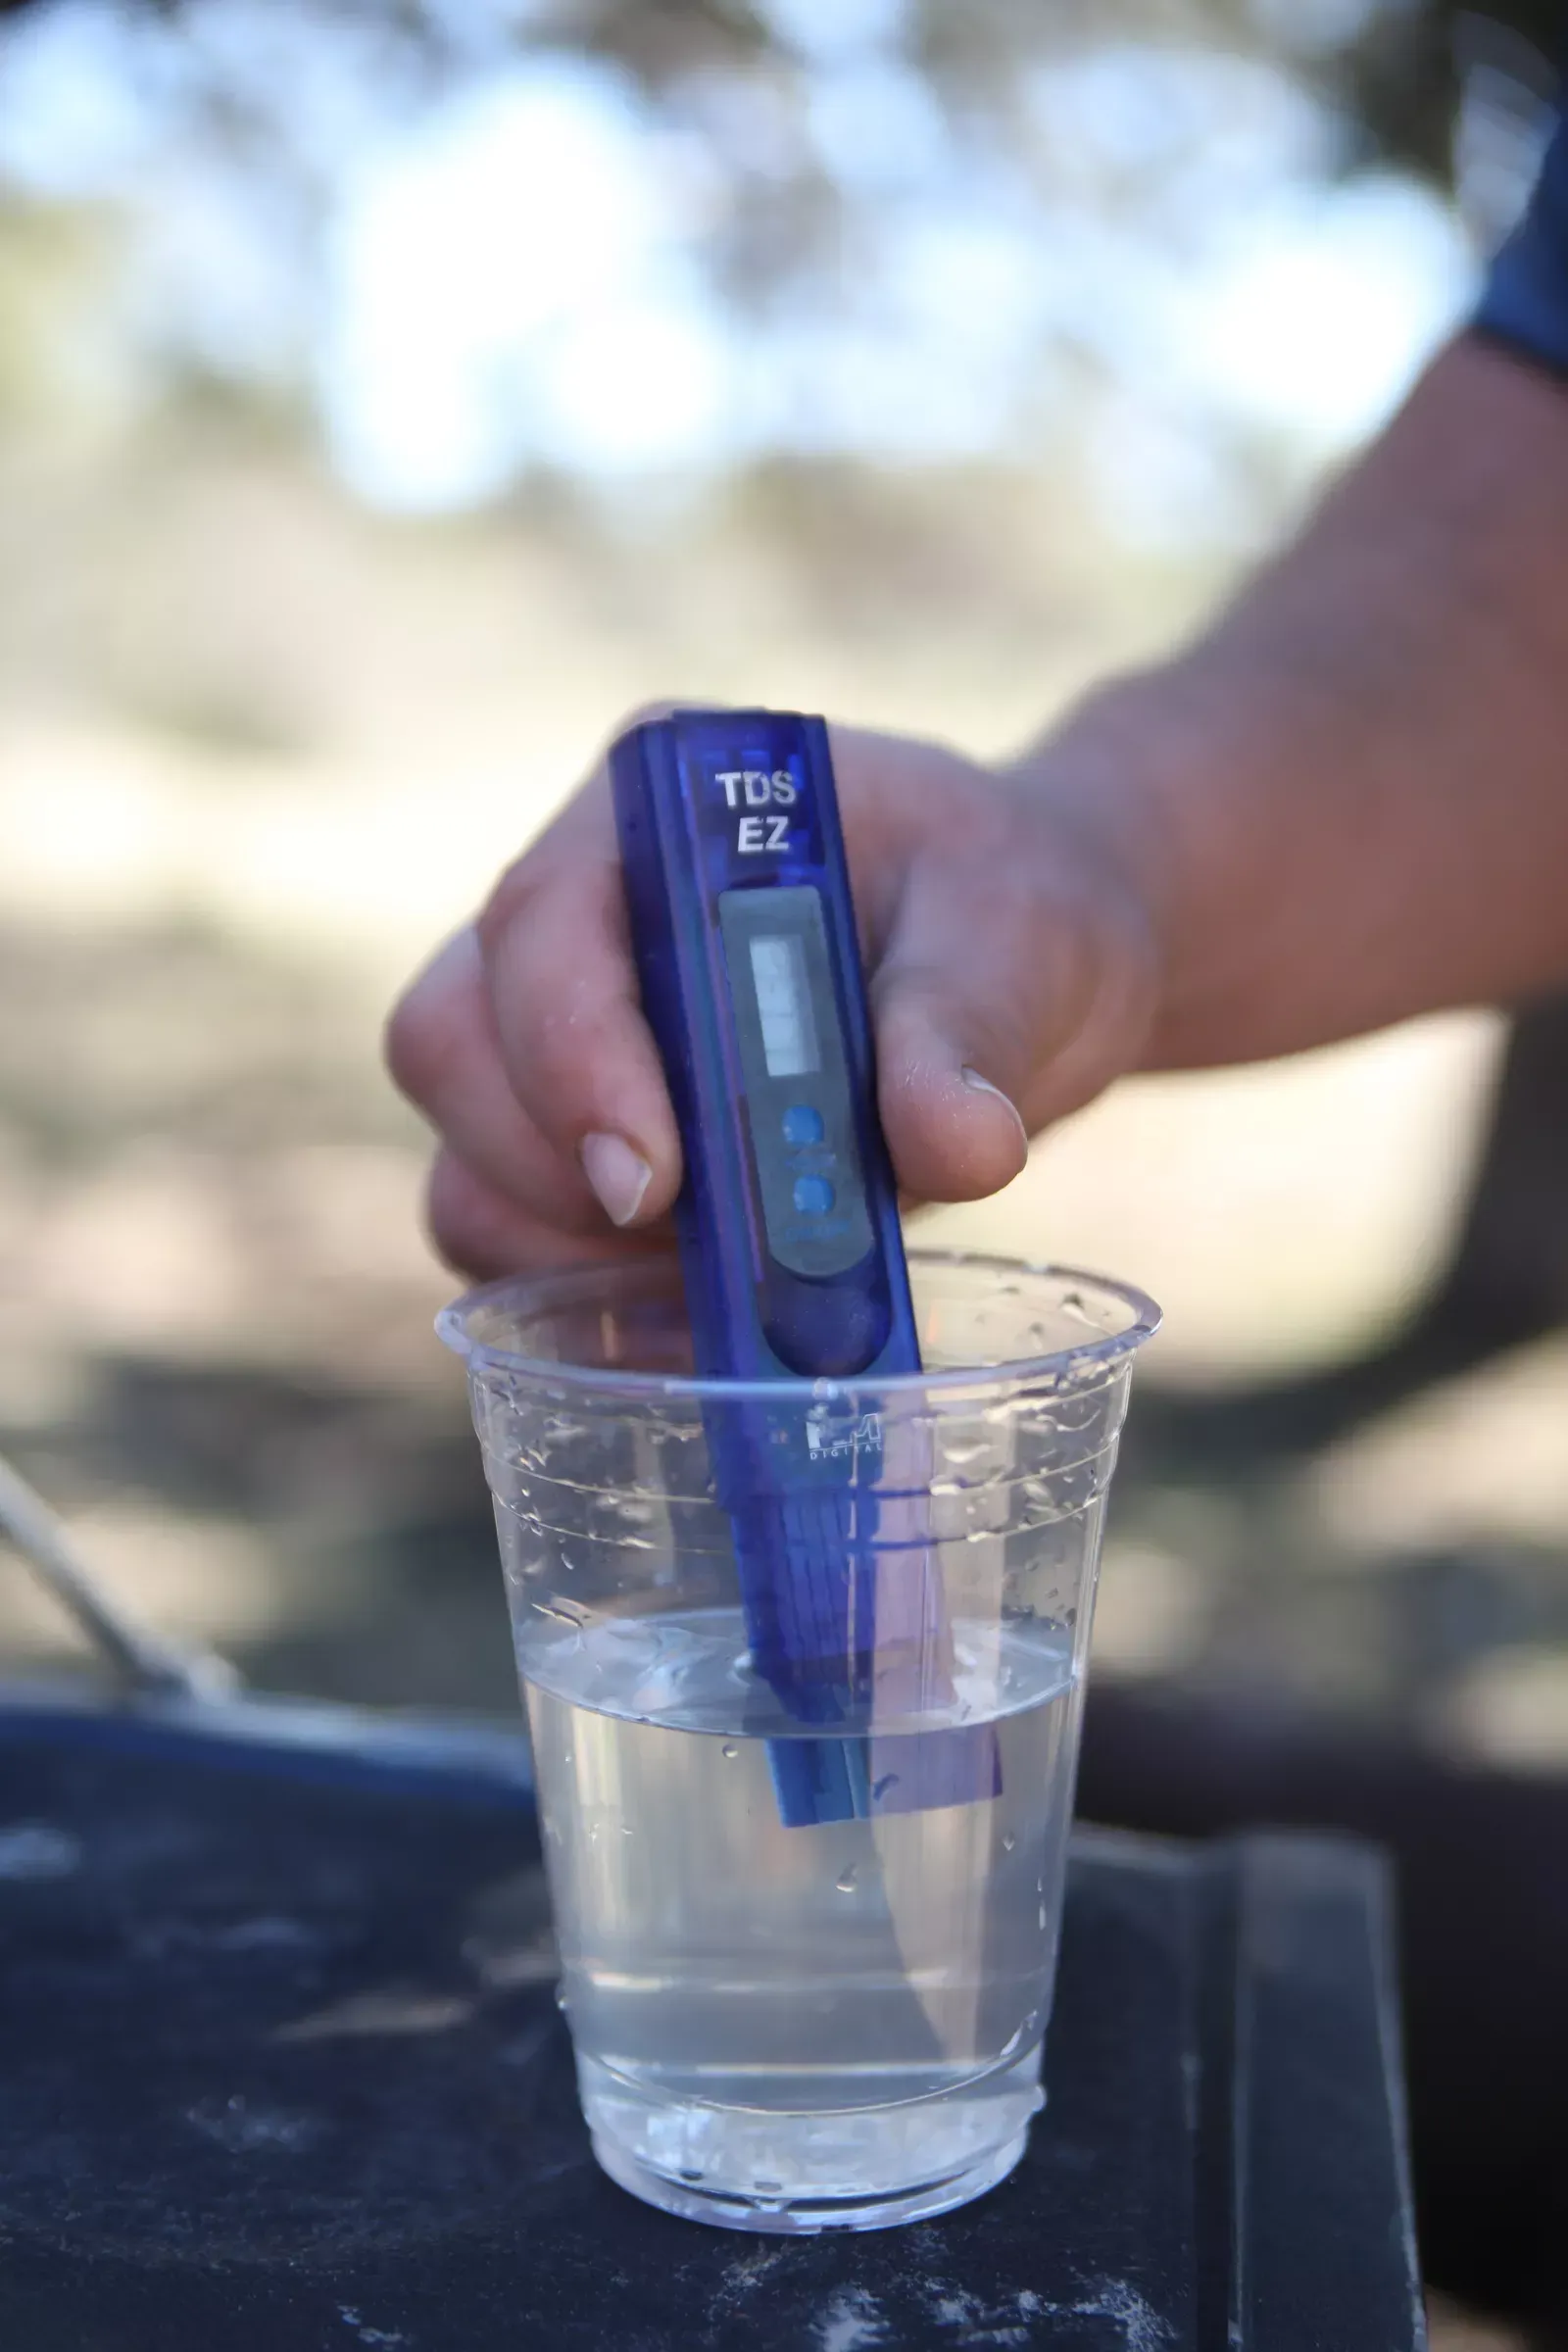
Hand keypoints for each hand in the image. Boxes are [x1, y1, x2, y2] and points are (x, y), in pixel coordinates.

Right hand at [386, 714, 1160, 1277]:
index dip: (571, 1055)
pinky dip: (580, 1297)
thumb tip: (957, 1146)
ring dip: (564, 1250)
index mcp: (660, 807)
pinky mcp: (567, 1142)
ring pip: (462, 1158)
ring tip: (716, 1273)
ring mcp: (551, 1029)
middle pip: (453, 1042)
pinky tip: (698, 1310)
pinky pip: (506, 1234)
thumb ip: (974, 1028)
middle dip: (550, 1169)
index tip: (656, 1179)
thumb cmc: (1006, 921)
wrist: (1021, 978)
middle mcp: (573, 908)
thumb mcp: (1021, 946)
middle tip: (685, 1240)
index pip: (543, 920)